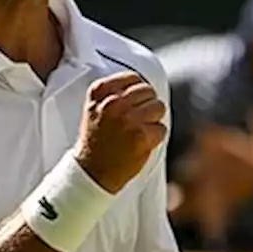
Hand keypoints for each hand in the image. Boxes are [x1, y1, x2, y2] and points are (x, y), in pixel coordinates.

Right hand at [75, 72, 166, 193]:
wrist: (91, 173)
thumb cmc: (95, 142)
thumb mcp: (95, 109)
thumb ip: (114, 94)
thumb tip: (144, 87)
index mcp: (99, 92)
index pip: (133, 78)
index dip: (138, 91)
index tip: (135, 103)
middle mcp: (113, 103)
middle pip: (148, 91)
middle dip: (147, 105)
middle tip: (138, 121)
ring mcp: (128, 119)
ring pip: (159, 107)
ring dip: (153, 120)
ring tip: (139, 132)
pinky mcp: (141, 136)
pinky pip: (161, 129)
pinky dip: (155, 138)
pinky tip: (141, 144)